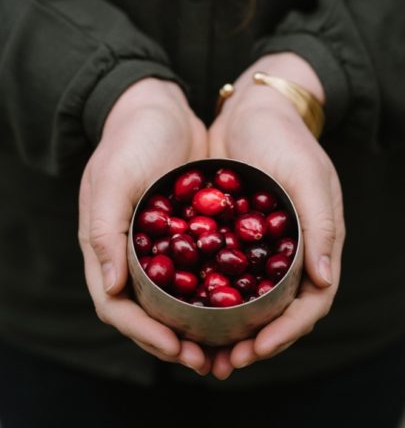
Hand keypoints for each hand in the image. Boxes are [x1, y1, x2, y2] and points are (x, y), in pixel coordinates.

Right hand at [78, 78, 210, 373]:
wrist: (160, 107)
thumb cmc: (131, 139)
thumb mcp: (112, 178)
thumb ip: (103, 230)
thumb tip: (112, 288)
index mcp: (108, 246)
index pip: (118, 305)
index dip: (144, 333)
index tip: (177, 348)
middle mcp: (133, 252)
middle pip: (150, 311)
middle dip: (176, 339)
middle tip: (209, 360)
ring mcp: (162, 243)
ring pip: (179, 297)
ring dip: (199, 325)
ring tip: (229, 346)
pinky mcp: (188, 230)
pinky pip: (202, 269)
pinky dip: (217, 290)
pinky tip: (245, 301)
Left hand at [208, 53, 344, 378]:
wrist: (251, 109)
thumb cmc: (285, 138)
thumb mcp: (307, 175)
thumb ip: (320, 226)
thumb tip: (326, 281)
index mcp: (314, 244)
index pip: (309, 302)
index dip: (287, 331)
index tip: (256, 349)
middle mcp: (287, 252)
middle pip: (275, 310)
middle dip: (253, 340)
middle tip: (222, 362)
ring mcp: (257, 245)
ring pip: (245, 299)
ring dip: (228, 327)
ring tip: (200, 350)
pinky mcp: (229, 234)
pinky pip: (218, 271)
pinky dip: (206, 294)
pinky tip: (182, 308)